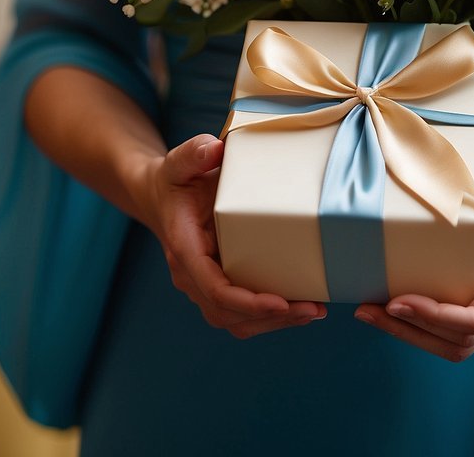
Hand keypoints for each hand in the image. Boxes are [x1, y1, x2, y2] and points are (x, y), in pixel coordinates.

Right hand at [138, 134, 325, 337]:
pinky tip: (300, 309)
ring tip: (312, 312)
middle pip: (228, 313)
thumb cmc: (175, 180)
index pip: (213, 288)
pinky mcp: (217, 286)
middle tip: (312, 310)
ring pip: (235, 321)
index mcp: (184, 249)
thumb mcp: (179, 162)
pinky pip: (240, 314)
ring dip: (274, 323)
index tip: (280, 302)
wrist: (161, 196)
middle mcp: (190, 275)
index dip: (247, 301)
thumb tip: (215, 148)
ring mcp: (202, 284)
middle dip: (270, 317)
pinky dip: (269, 317)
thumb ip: (193, 153)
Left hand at [354, 143, 473, 360]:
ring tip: (368, 313)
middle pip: (465, 336)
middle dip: (416, 330)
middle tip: (370, 308)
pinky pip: (452, 328)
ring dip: (412, 335)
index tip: (401, 300)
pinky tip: (386, 306)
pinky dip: (418, 326)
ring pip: (457, 342)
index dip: (441, 316)